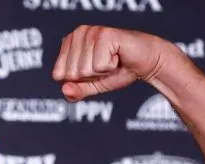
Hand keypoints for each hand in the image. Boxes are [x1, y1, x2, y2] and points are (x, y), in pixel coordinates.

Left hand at [52, 26, 172, 101]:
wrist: (146, 63)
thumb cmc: (119, 70)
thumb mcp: (92, 85)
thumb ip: (76, 91)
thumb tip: (65, 90)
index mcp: (69, 42)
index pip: (59, 75)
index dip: (80, 80)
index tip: (95, 70)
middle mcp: (78, 33)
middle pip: (71, 74)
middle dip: (91, 77)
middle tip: (106, 65)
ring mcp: (91, 32)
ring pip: (84, 70)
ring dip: (102, 72)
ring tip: (113, 60)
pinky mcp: (104, 35)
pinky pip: (99, 66)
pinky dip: (111, 68)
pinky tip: (118, 56)